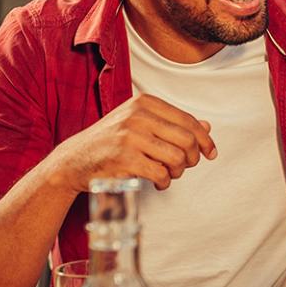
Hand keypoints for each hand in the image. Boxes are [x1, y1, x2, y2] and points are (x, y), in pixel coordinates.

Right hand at [56, 94, 216, 191]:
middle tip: (185, 167)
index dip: (204, 140)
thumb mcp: (140, 124)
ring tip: (169, 175)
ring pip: (177, 158)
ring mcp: (130, 136)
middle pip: (187, 139)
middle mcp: (138, 115)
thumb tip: (206, 127)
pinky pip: (161, 174)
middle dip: (192, 158)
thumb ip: (172, 124)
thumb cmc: (110, 142)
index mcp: (145, 103)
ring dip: (178, 172)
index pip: (188, 120)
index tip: (211, 153)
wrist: (74, 159)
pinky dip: (165, 183)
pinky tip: (158, 183)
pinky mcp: (125, 159)